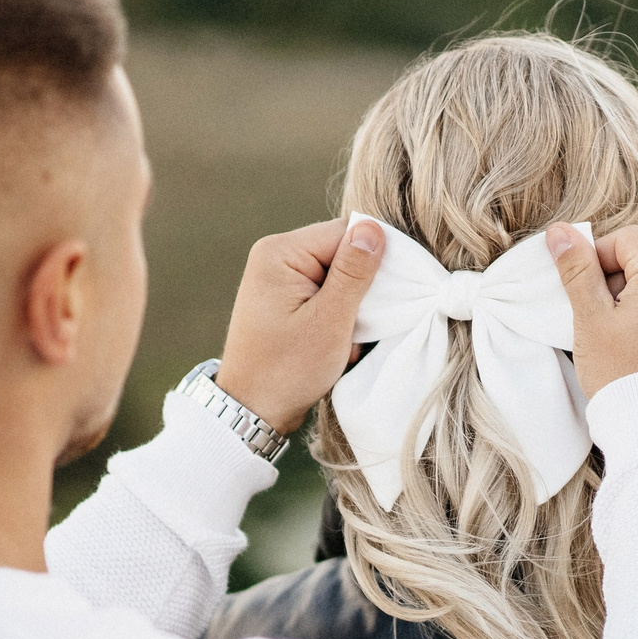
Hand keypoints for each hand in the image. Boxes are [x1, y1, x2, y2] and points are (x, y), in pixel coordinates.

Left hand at [216, 217, 384, 431]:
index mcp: (280, 252)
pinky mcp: (286, 297)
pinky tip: (336, 342)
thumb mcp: (329, 321)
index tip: (386, 296)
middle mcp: (276, 256)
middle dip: (361, 289)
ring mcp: (279, 277)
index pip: (346, 232)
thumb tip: (374, 228)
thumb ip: (354, 272)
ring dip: (352, 307)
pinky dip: (339, 316)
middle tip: (359, 325)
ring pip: (339, 275)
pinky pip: (327, 293)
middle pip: (343, 251)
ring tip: (345, 338)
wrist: (251, 410)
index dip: (375, 259)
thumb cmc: (287, 369)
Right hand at [548, 224, 637, 395]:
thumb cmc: (622, 374)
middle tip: (605, 325)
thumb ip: (576, 270)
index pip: (625, 240)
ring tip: (625, 340)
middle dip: (618, 283)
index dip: (596, 263)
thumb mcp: (591, 319)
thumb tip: (560, 232)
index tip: (587, 298)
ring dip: (637, 299)